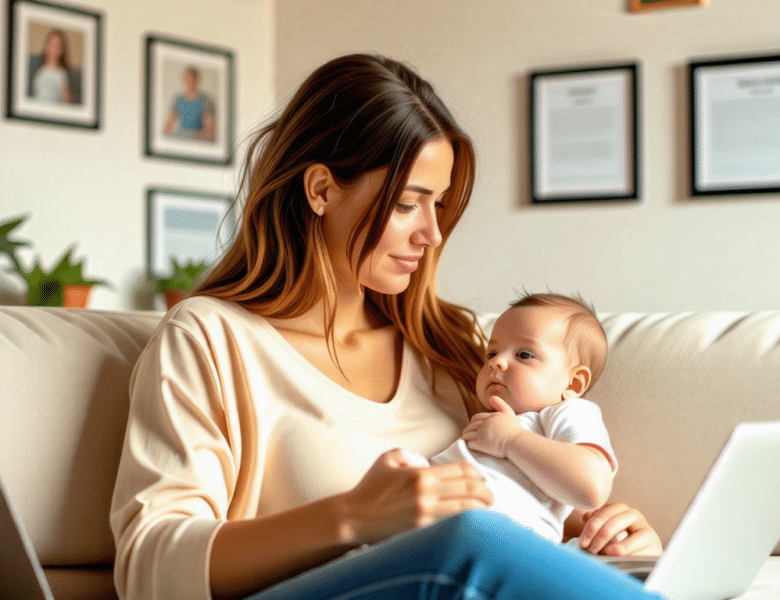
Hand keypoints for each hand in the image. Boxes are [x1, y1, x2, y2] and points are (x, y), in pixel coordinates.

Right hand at [337, 448, 493, 544]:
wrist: (354, 516)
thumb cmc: (370, 488)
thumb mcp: (388, 459)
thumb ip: (408, 453)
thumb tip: (426, 461)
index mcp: (421, 474)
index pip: (461, 470)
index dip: (477, 473)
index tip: (481, 478)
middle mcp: (426, 493)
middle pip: (469, 489)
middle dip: (486, 492)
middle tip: (491, 495)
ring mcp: (425, 514)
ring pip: (465, 509)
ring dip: (481, 509)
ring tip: (488, 509)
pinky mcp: (421, 530)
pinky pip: (451, 525)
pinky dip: (465, 523)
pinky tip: (472, 523)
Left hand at [462, 395, 519, 457]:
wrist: (516, 441)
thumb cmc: (514, 429)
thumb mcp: (509, 412)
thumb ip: (500, 403)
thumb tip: (490, 397)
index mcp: (489, 417)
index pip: (476, 418)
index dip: (474, 422)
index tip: (475, 426)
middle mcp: (484, 424)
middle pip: (470, 426)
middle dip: (468, 429)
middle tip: (468, 433)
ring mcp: (481, 434)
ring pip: (467, 434)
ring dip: (466, 437)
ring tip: (466, 439)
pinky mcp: (481, 444)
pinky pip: (470, 444)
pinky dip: (470, 445)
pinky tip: (472, 446)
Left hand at [577, 503, 662, 555]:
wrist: (643, 557)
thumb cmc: (620, 542)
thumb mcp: (606, 531)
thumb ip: (595, 521)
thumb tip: (584, 514)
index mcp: (619, 508)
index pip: (602, 513)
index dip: (591, 528)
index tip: (582, 543)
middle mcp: (632, 514)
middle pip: (611, 524)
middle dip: (597, 539)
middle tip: (590, 550)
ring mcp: (644, 526)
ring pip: (621, 536)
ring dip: (607, 548)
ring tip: (601, 555)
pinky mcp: (652, 541)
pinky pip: (632, 548)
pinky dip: (620, 554)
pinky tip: (614, 557)